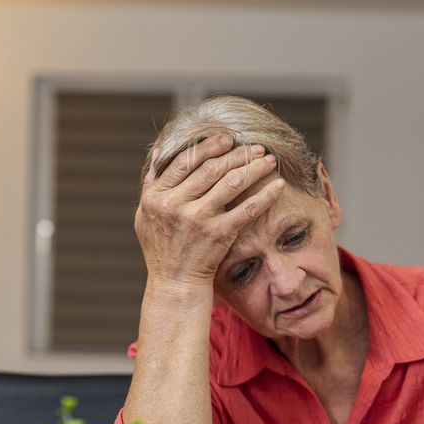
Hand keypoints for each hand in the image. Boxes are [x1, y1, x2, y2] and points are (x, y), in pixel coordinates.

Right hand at [134, 135, 285, 290]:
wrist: (174, 284)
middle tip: (255, 147)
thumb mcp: (145, 216)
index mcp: (156, 197)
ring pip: (231, 182)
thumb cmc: (160, 249)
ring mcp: (198, 219)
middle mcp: (176, 205)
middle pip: (211, 168)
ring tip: (268, 160)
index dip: (208, 146)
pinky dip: (265, 194)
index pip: (184, 161)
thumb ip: (150, 185)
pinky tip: (278, 185)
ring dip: (254, 167)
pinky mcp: (219, 234)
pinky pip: (247, 208)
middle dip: (237, 154)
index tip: (226, 139)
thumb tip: (157, 153)